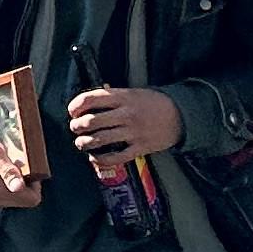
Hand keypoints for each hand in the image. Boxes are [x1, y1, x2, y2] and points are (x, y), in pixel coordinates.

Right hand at [0, 135, 34, 208]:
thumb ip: (7, 170)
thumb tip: (18, 187)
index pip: (31, 199)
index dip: (34, 183)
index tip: (24, 168)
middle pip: (24, 200)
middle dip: (24, 184)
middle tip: (14, 165)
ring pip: (16, 200)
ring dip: (16, 185)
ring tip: (5, 168)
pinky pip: (7, 199)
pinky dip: (8, 187)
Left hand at [68, 87, 183, 161]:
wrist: (180, 115)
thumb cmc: (152, 103)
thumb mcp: (132, 93)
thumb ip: (111, 97)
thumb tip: (87, 103)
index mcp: (122, 97)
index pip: (90, 99)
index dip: (75, 106)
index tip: (72, 112)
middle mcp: (126, 114)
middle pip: (91, 121)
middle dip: (77, 126)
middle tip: (75, 128)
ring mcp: (133, 132)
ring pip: (100, 140)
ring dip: (84, 143)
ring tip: (81, 143)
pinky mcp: (140, 148)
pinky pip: (116, 157)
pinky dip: (100, 159)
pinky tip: (94, 157)